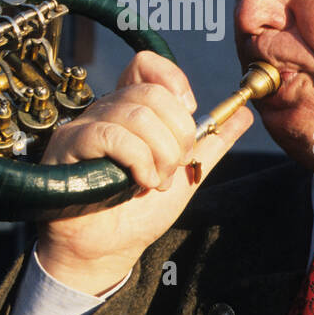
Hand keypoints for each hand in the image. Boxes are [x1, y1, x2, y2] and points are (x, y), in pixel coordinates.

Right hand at [35, 51, 253, 294]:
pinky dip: (138, 159)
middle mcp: (106, 110)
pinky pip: (111, 134)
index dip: (173, 82)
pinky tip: (142, 182)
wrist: (108, 250)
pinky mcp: (70, 146)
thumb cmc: (138, 213)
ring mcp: (86, 126)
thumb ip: (211, 142)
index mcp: (130, 110)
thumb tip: (243, 113)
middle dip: (178, 133)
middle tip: (176, 165)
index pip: (146, 64)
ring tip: (157, 181)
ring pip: (137, 114)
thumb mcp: (186, 173)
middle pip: (152, 93)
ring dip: (161, 153)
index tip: (189, 115)